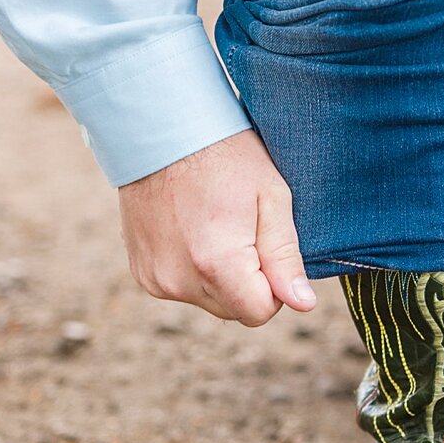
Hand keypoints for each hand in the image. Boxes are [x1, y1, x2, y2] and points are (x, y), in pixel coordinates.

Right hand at [116, 130, 315, 325]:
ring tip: (211, 225)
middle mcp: (180, 280)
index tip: (264, 245)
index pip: (260, 313)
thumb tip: (303, 304)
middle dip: (244, 282)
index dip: (273, 285)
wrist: (160, 129)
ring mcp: (155, 278)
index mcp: (217, 264)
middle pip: (232, 310)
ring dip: (217, 276)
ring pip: (207, 300)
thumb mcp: (270, 197)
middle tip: (238, 228)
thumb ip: (285, 257)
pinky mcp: (140, 272)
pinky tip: (188, 230)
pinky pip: (179, 287)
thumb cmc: (223, 156)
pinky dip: (189, 268)